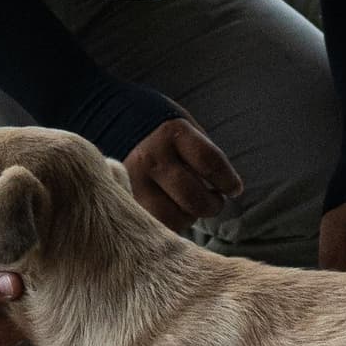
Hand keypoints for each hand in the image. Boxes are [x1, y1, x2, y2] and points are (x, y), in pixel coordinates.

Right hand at [120, 116, 241, 228]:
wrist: (111, 122)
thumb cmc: (162, 132)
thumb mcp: (185, 129)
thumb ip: (202, 157)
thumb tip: (227, 190)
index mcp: (173, 134)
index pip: (209, 163)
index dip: (227, 180)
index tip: (234, 189)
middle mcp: (152, 158)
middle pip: (192, 197)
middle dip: (212, 205)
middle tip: (215, 201)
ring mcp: (135, 182)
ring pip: (173, 217)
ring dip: (189, 217)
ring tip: (190, 206)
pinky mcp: (124, 200)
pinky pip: (154, 223)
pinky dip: (169, 222)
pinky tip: (172, 211)